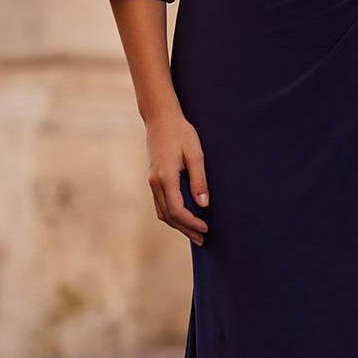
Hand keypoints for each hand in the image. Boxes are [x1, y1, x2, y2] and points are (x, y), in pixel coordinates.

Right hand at [145, 113, 209, 245]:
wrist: (161, 118)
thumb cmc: (181, 133)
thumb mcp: (195, 154)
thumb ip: (199, 180)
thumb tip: (203, 204)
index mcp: (165, 177)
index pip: (177, 210)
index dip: (191, 223)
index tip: (205, 228)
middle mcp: (155, 182)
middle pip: (169, 215)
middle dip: (185, 229)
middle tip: (202, 239)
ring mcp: (152, 181)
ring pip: (162, 211)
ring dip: (178, 224)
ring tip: (194, 232)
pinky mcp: (153, 178)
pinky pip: (160, 203)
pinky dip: (171, 214)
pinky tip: (182, 217)